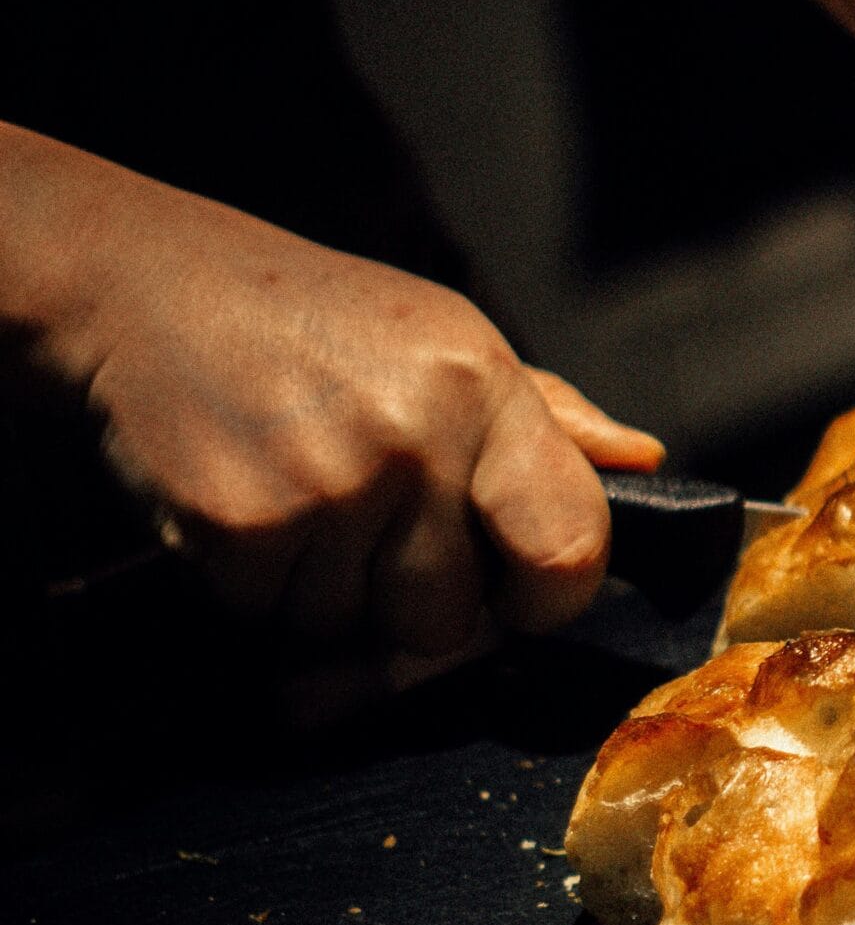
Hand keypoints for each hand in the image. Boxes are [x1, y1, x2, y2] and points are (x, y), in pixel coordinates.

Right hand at [21, 147, 660, 650]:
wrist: (141, 288)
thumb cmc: (315, 324)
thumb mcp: (447, 339)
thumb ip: (548, 419)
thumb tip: (642, 464)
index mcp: (485, 388)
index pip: (570, 547)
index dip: (549, 595)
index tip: (519, 591)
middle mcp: (415, 437)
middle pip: (452, 623)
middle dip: (414, 607)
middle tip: (372, 536)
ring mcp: (325, 485)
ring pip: (357, 636)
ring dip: (327, 605)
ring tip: (305, 511)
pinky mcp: (238, 527)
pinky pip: (273, 626)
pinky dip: (256, 597)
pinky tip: (247, 518)